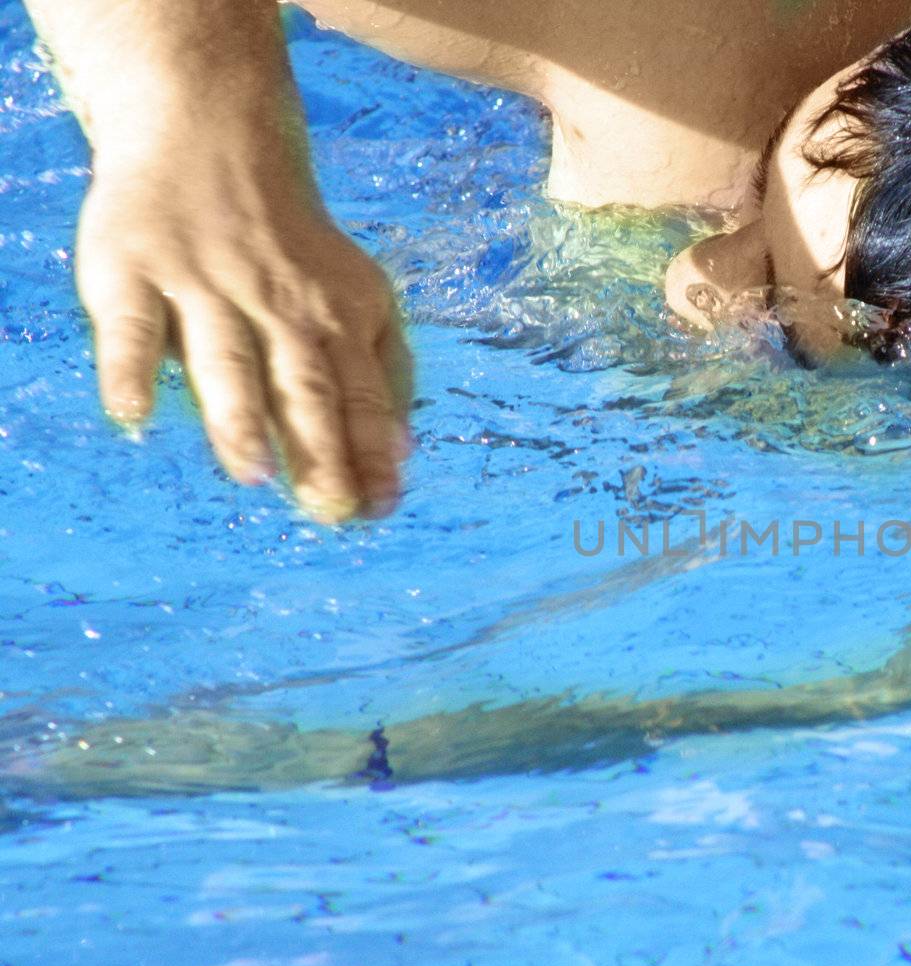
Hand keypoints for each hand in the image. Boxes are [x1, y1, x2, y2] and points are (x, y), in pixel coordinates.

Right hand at [74, 149, 412, 522]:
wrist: (216, 139)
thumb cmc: (297, 250)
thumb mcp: (361, 299)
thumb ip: (385, 375)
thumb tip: (404, 454)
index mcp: (342, 317)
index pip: (364, 396)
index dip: (373, 452)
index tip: (380, 508)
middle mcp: (280, 304)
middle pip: (305, 386)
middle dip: (320, 449)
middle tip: (328, 508)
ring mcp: (207, 285)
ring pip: (229, 360)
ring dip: (240, 417)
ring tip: (252, 474)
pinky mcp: (136, 268)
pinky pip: (135, 325)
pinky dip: (132, 369)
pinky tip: (134, 415)